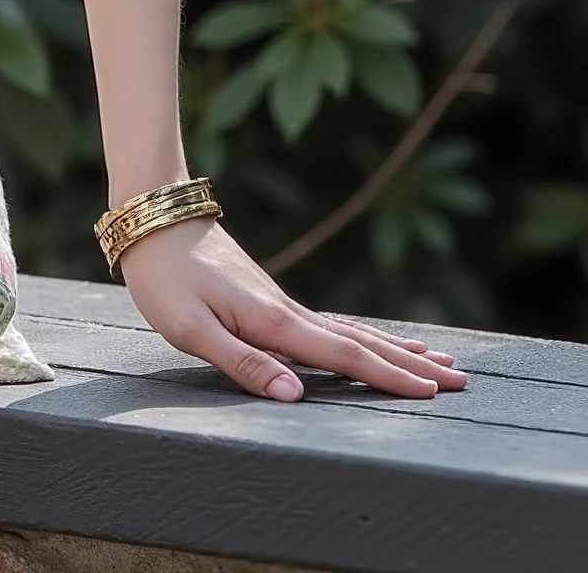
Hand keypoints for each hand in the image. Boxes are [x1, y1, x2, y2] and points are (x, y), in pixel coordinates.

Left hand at [119, 215, 467, 401]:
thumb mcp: (190, 328)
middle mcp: (287, 311)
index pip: (343, 358)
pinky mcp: (268, 298)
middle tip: (461, 380)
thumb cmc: (163, 276)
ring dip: (393, 347)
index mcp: (274, 322)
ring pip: (349, 330)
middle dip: (409, 364)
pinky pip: (328, 324)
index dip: (388, 377)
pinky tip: (370, 341)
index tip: (433, 392)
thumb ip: (243, 364)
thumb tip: (297, 397)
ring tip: (436, 359)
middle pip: (360, 342)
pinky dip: (361, 335)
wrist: (152, 216)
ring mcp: (280, 302)